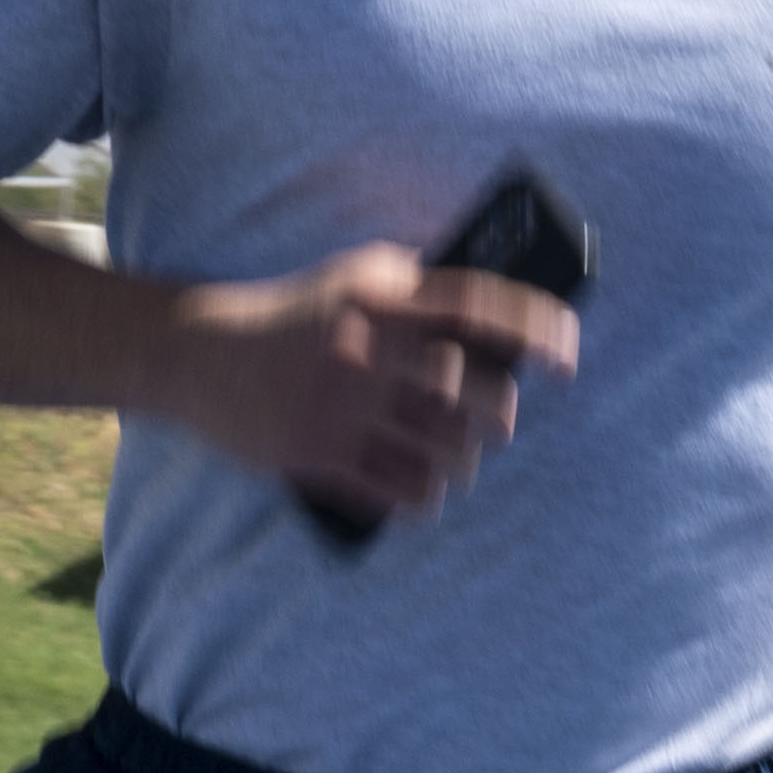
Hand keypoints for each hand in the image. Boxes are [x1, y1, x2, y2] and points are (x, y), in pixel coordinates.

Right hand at [156, 245, 579, 523]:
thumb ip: (418, 282)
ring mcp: (346, 407)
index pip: (481, 309)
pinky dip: (427, 496)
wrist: (205, 355)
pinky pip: (403, 491)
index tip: (567, 356)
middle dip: (500, 415)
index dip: (536, 330)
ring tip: (460, 460)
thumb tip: (490, 312)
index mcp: (384, 300)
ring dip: (465, 461)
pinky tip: (427, 489)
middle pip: (475, 393)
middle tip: (499, 422)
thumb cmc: (296, 313)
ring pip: (446, 450)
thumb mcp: (354, 276)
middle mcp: (370, 351)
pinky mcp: (322, 455)